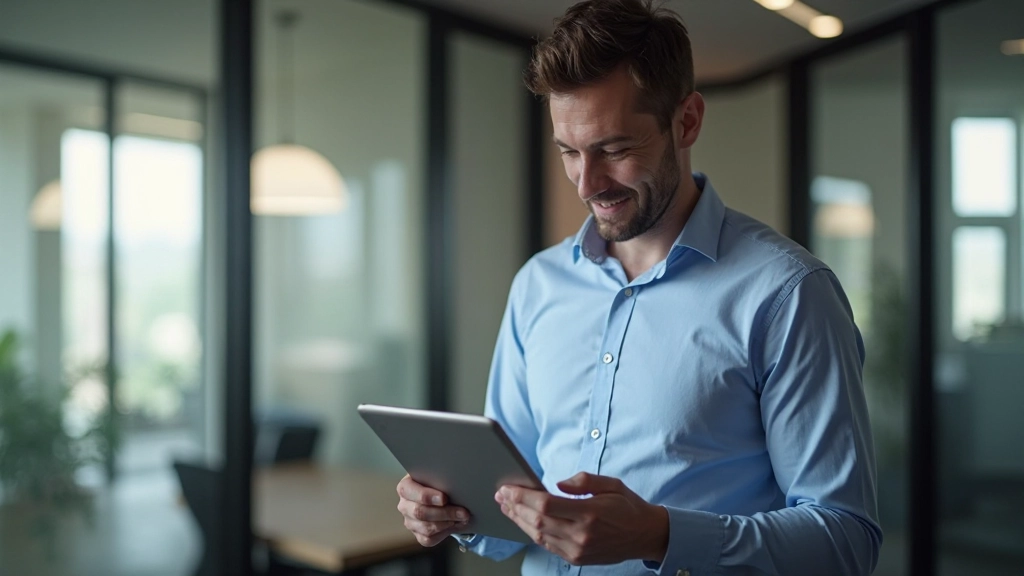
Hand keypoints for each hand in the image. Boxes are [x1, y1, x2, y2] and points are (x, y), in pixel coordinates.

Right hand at [396, 474, 471, 546]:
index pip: (409, 491)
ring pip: (426, 528)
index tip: (444, 498)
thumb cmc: (438, 483)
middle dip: (444, 513)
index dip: (426, 496)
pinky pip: (429, 539)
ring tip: (462, 518)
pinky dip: (445, 533)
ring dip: (447, 523)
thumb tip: (455, 485)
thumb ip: (440, 479)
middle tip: (463, 512)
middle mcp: (404, 506)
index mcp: (405, 488)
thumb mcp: (437, 477)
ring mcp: (410, 522)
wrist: (442, 495)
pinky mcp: (418, 535)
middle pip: (420, 512)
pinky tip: (455, 524)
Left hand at [496, 472, 667, 565]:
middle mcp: (582, 534)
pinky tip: (524, 521)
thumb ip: (584, 481)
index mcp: (590, 513)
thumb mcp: (611, 484)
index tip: (508, 488)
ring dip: (519, 520)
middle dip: (515, 507)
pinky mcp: (577, 558)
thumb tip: (558, 484)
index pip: (546, 505)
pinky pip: (547, 546)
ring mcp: (578, 550)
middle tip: (501, 495)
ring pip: (538, 536)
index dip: (522, 496)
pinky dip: (532, 533)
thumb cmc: (628, 507)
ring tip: (507, 507)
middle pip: (537, 521)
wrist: (645, 536)